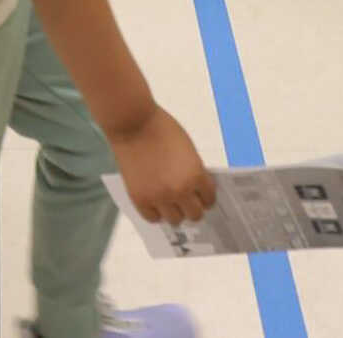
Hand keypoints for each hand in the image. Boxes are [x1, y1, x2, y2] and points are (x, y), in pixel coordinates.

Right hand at [108, 107, 215, 225]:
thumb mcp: (188, 149)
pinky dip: (156, 213)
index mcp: (196, 175)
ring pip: (175, 220)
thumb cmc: (162, 128)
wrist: (133, 122)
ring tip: (170, 203)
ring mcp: (159, 197)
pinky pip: (152, 218)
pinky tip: (155, 204)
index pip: (209, 200)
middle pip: (195, 215)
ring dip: (175, 212)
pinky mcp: (140, 199)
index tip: (201, 196)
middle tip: (187, 201)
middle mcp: (180, 191)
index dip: (206, 197)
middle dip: (193, 207)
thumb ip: (194, 171)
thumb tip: (195, 189)